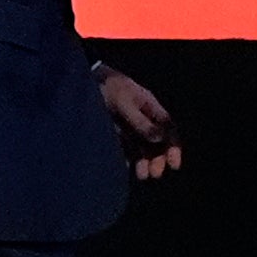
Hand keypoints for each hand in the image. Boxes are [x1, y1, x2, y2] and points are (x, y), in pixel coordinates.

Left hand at [95, 62, 182, 179]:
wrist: (83, 80)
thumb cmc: (108, 87)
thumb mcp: (124, 102)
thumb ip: (141, 121)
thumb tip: (160, 138)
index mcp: (150, 107)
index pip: (168, 129)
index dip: (173, 146)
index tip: (173, 163)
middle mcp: (142, 118)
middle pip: (157, 142)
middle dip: (158, 158)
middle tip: (155, 173)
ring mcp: (128, 126)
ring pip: (142, 148)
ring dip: (144, 162)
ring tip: (142, 175)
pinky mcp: (114, 133)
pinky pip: (124, 149)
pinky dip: (127, 160)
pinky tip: (126, 169)